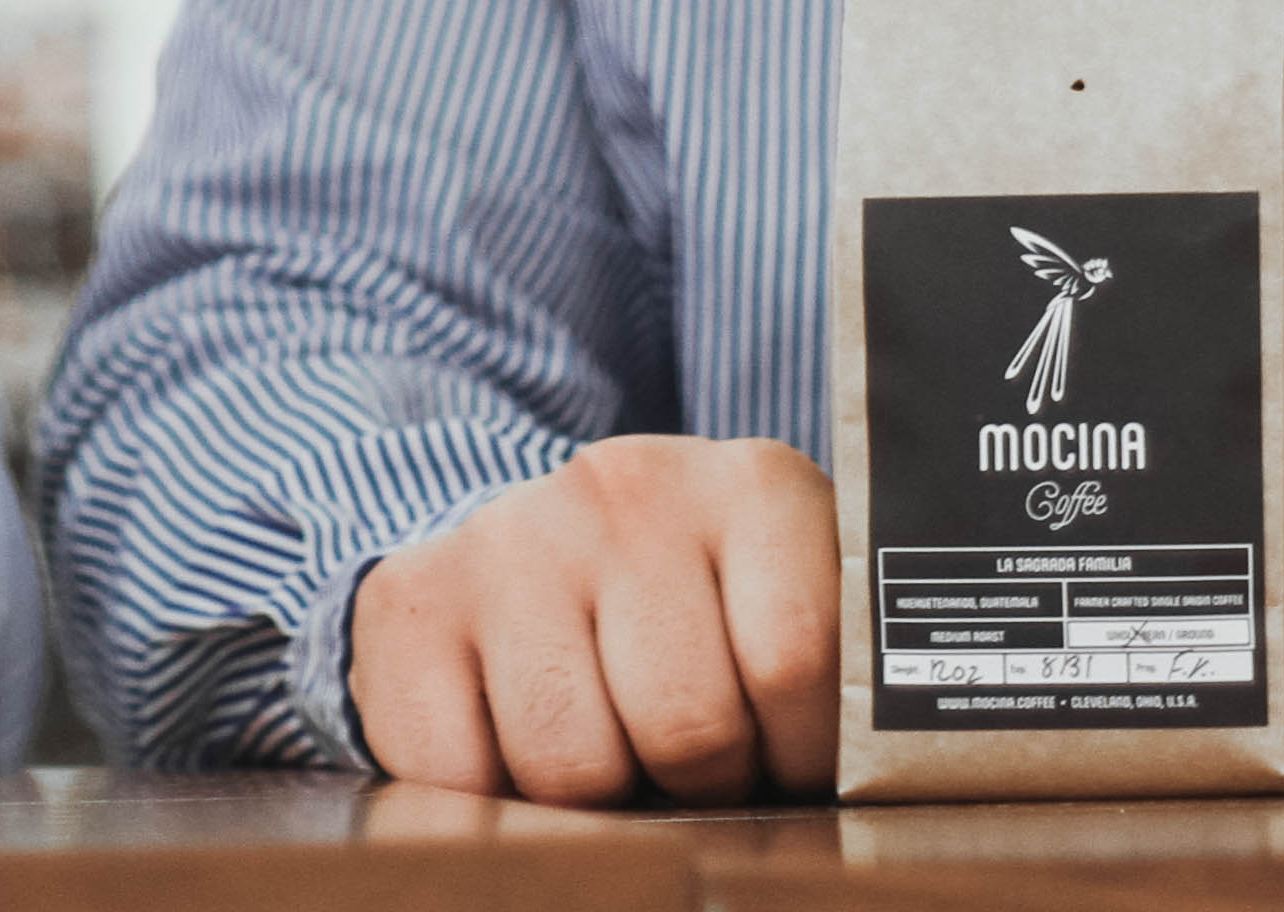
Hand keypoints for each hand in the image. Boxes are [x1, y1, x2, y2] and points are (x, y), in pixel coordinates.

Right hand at [345, 435, 837, 804]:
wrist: (539, 550)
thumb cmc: (698, 617)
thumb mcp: (790, 610)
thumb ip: (841, 675)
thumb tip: (870, 787)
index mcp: (752, 486)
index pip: (797, 661)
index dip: (795, 753)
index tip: (780, 757)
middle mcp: (624, 487)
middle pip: (686, 724)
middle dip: (695, 783)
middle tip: (687, 762)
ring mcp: (511, 534)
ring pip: (574, 765)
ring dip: (597, 797)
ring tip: (610, 748)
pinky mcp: (413, 597)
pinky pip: (458, 770)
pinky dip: (490, 798)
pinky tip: (517, 748)